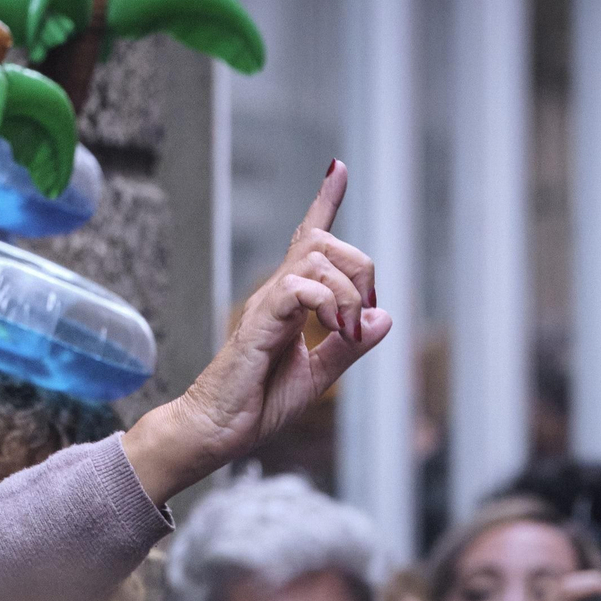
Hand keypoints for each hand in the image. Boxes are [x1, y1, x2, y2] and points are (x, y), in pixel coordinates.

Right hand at [123, 160, 389, 502]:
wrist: (216, 431)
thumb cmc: (256, 404)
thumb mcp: (318, 375)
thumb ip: (349, 346)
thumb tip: (384, 317)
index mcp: (290, 302)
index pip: (309, 239)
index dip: (325, 201)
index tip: (337, 169)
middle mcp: (277, 294)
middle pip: (326, 242)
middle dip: (361, 269)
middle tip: (360, 317)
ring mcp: (266, 305)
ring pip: (318, 261)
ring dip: (349, 294)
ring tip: (346, 331)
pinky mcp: (259, 323)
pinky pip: (298, 288)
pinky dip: (327, 303)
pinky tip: (333, 329)